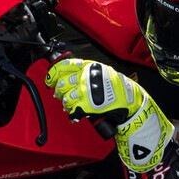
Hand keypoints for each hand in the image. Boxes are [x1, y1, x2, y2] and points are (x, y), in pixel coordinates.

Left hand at [46, 58, 172, 171]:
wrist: (128, 99)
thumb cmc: (116, 85)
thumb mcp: (101, 70)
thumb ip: (85, 70)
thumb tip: (67, 74)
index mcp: (88, 66)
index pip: (63, 66)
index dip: (53, 73)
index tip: (50, 79)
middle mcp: (85, 77)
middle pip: (62, 83)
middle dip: (58, 90)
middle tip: (59, 94)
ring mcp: (85, 91)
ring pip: (65, 97)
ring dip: (65, 102)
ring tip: (68, 103)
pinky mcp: (87, 105)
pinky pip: (72, 109)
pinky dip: (70, 112)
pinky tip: (73, 112)